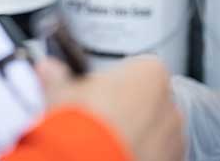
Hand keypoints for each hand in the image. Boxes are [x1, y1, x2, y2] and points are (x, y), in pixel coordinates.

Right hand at [37, 56, 184, 160]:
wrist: (88, 159)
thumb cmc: (82, 122)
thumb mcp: (60, 90)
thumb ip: (56, 76)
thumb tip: (47, 70)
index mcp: (148, 72)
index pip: (134, 69)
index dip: (110, 81)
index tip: (93, 91)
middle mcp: (168, 102)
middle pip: (145, 99)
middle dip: (124, 107)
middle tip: (94, 117)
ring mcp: (173, 135)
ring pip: (152, 128)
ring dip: (133, 133)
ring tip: (101, 139)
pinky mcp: (171, 160)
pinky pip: (156, 152)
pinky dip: (139, 152)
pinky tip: (113, 153)